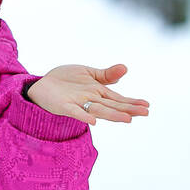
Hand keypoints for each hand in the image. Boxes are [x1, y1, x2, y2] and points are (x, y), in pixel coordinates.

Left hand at [25, 64, 148, 124]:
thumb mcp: (88, 73)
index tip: (147, 106)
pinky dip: (84, 116)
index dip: (132, 102)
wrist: (42, 85)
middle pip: (113, 106)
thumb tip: (125, 68)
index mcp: (98, 93)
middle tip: (145, 113)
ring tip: (127, 119)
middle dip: (128, 109)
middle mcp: (91, 100)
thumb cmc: (66, 81)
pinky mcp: (65, 106)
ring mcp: (79, 104)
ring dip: (112, 115)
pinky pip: (75, 112)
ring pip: (99, 110)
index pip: (118, 99)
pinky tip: (93, 121)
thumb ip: (106, 74)